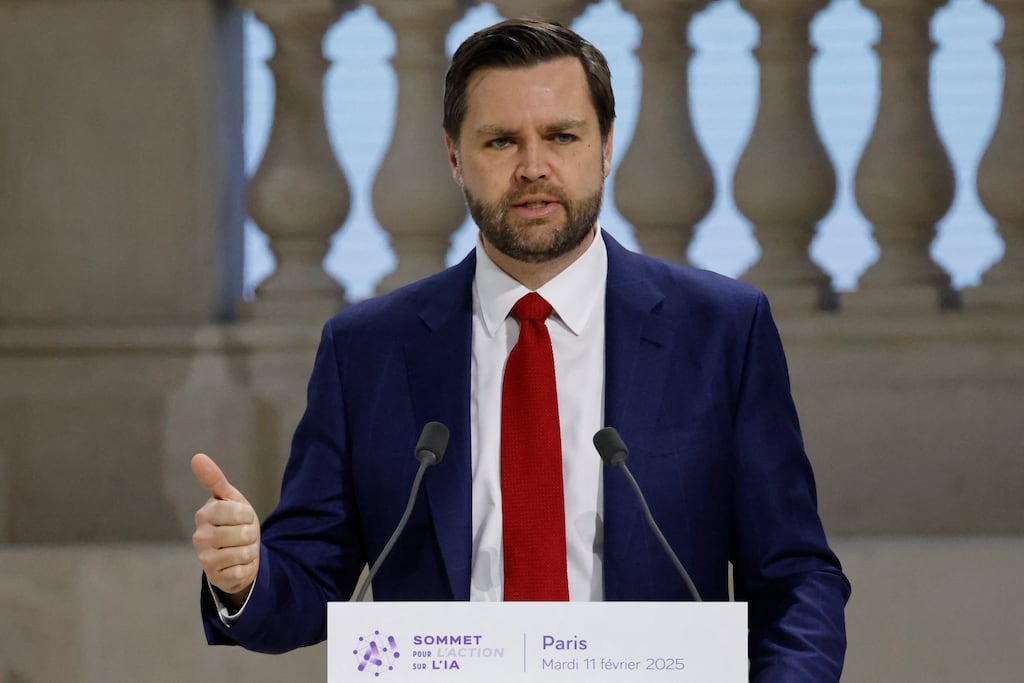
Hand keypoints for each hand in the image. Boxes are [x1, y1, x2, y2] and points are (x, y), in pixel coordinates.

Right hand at [191, 453, 259, 602]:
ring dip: (250, 550)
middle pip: (243, 533)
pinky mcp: (216, 578)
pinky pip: (243, 571)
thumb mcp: (230, 499)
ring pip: (244, 552)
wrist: (238, 553)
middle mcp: (200, 537)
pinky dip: (247, 567)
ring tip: (242, 548)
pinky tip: (238, 564)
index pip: (238, 511)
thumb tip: (197, 457)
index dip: (247, 514)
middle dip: (251, 533)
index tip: (243, 516)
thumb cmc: (235, 522)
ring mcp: (205, 559)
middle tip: (244, 534)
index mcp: (204, 514)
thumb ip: (214, 479)